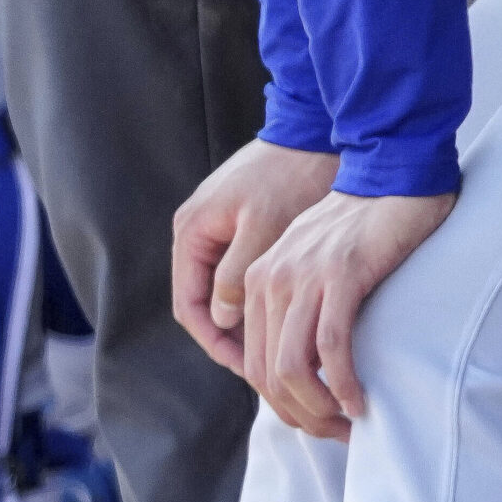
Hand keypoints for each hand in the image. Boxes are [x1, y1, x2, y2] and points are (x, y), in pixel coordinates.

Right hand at [172, 140, 338, 379]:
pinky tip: (282, 317)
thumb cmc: (289, 175)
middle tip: (262, 369)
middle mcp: (197, 232)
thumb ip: (236, 275)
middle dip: (229, 339)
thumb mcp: (262, 228)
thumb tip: (222, 319)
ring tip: (274, 350)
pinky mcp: (240, 226)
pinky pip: (237, 274)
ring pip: (221, 292)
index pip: (189, 306)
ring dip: (243, 321)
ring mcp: (217, 229)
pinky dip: (255, 299)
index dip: (214, 342)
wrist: (312, 132)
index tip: (244, 368)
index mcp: (192, 231)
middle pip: (202, 303)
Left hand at [244, 189, 453, 438]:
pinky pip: (330, 348)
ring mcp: (303, 276)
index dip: (281, 405)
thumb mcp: (310, 262)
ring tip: (345, 424)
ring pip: (292, 368)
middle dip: (298, 415)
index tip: (314, 421)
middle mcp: (271, 278)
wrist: (393, 176)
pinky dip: (343, 384)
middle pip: (267, 373)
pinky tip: (359, 401)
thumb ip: (294, 305)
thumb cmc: (361, 225)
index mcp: (257, 279)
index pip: (253, 363)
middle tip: (332, 434)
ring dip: (319, 409)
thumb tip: (298, 367)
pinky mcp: (339, 275)